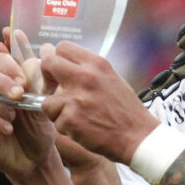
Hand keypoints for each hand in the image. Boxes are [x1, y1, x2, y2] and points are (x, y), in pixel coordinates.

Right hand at [0, 51, 58, 179]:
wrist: (38, 158)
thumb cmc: (40, 128)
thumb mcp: (46, 103)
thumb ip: (42, 79)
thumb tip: (48, 49)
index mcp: (10, 84)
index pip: (3, 60)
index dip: (6, 49)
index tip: (12, 37)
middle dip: (4, 79)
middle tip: (20, 91)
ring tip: (15, 114)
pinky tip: (9, 128)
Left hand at [40, 42, 160, 163]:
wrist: (138, 136)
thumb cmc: (125, 110)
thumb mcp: (111, 79)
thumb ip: (87, 70)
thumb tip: (61, 60)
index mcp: (97, 64)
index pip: (63, 47)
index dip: (56, 58)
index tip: (59, 71)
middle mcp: (85, 76)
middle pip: (48, 64)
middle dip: (46, 77)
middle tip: (54, 90)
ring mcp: (76, 98)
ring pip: (47, 100)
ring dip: (57, 111)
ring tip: (76, 116)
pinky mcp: (70, 119)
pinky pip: (56, 121)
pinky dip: (66, 128)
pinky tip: (82, 128)